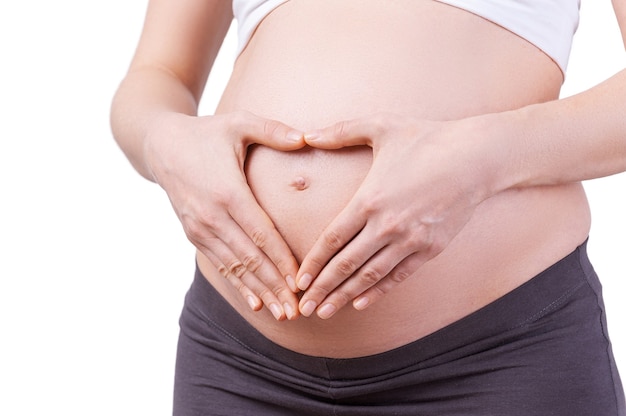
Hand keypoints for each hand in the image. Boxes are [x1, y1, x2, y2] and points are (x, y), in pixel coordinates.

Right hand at [145, 111, 305, 319]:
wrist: (161, 145)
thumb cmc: (207, 132)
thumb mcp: (238, 123)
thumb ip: (272, 130)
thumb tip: (306, 138)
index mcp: (228, 192)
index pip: (261, 234)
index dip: (282, 260)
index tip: (301, 281)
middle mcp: (212, 216)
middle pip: (250, 258)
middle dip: (275, 286)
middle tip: (299, 310)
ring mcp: (201, 228)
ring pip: (236, 268)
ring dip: (260, 292)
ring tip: (283, 314)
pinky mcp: (194, 234)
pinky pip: (220, 264)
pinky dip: (239, 285)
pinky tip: (257, 303)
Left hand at [296, 113, 491, 318]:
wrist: (477, 157)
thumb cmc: (427, 138)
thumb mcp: (381, 125)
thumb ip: (341, 131)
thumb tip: (305, 134)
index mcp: (369, 199)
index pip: (331, 240)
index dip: (312, 264)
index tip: (297, 281)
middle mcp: (387, 225)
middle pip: (345, 264)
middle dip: (321, 288)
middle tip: (303, 307)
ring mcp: (410, 240)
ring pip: (370, 276)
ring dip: (345, 296)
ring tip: (325, 312)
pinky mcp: (430, 249)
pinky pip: (399, 276)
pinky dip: (378, 292)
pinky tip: (361, 304)